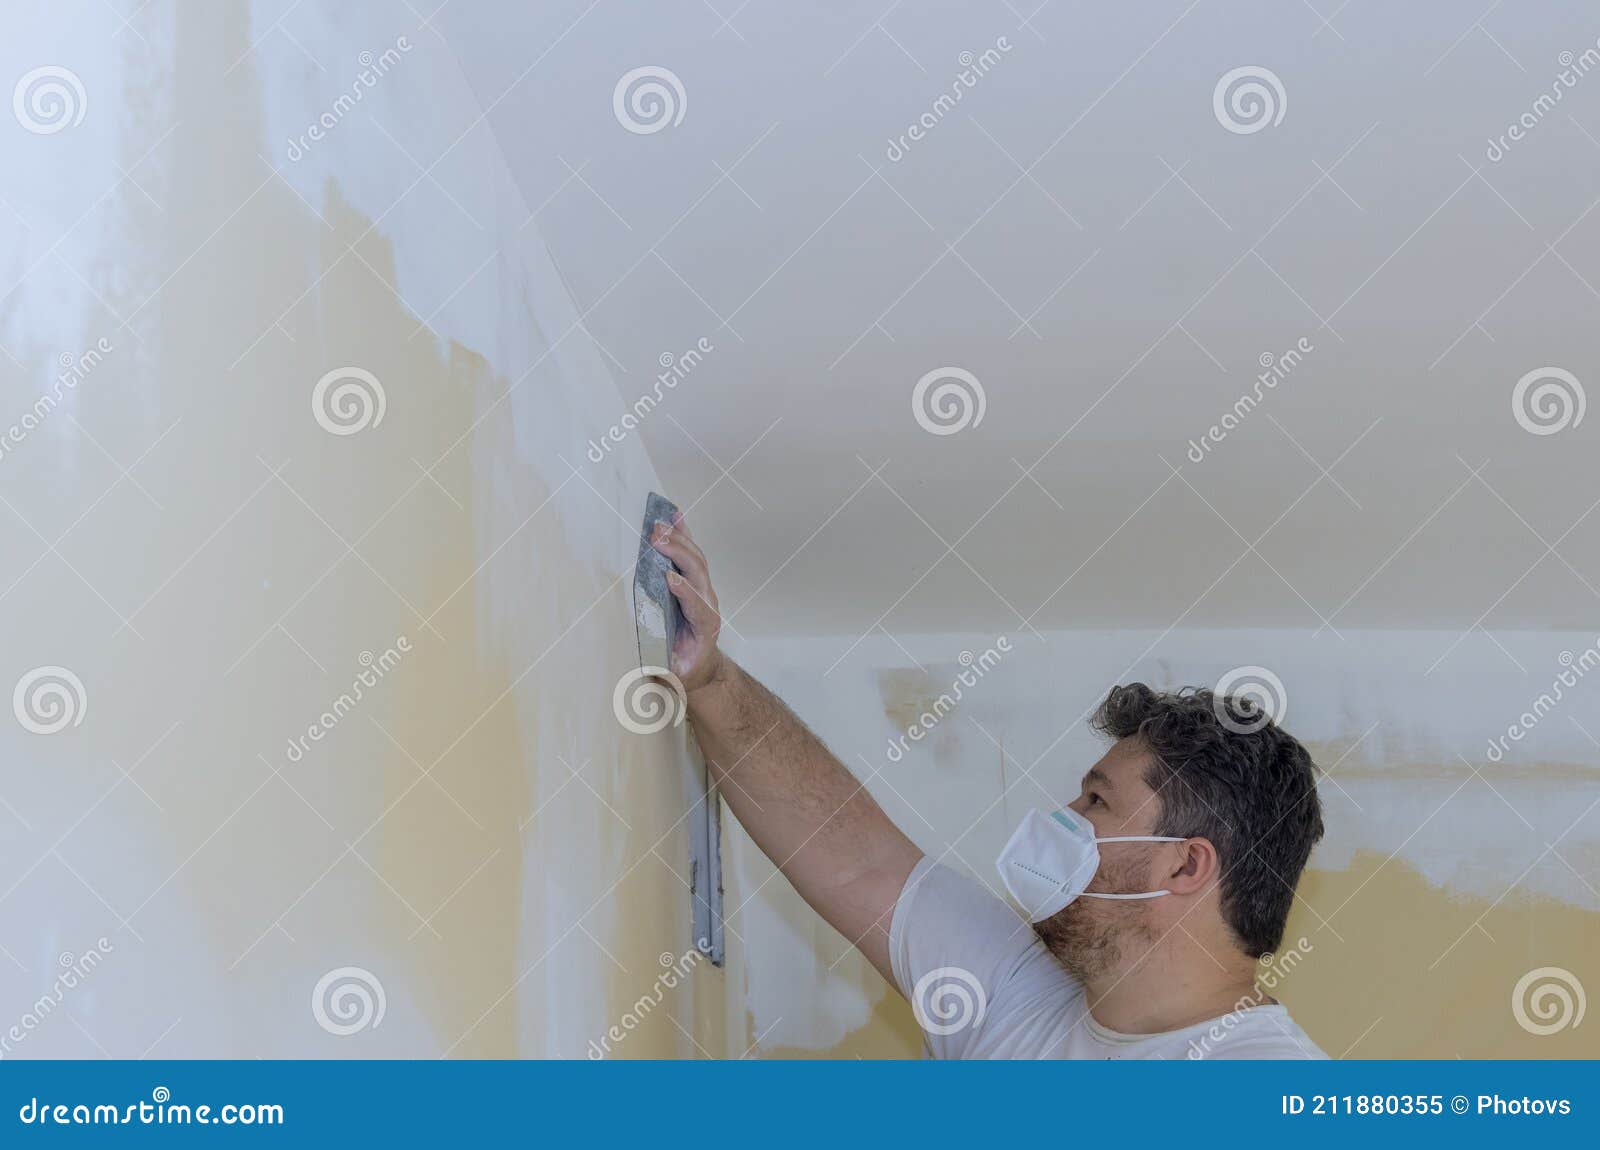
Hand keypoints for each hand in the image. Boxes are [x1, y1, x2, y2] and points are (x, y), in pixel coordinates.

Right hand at [650, 510, 724, 692]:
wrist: (701, 665)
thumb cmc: (683, 668)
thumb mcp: (673, 672)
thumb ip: (663, 665)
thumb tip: (646, 661)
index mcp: (705, 627)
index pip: (697, 606)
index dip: (685, 592)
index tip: (669, 578)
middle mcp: (709, 604)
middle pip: (698, 574)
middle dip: (678, 555)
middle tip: (656, 539)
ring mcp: (705, 590)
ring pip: (696, 559)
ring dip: (678, 540)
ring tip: (658, 525)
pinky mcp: (698, 581)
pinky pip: (692, 554)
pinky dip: (683, 534)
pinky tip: (675, 515)